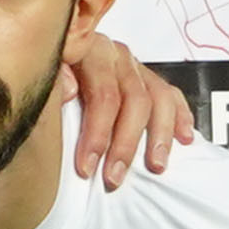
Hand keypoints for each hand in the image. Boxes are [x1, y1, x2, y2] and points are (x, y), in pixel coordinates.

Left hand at [56, 21, 188, 183]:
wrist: (54, 68)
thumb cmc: (48, 84)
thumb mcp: (43, 78)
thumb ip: (54, 81)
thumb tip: (70, 91)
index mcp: (90, 51)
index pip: (102, 95)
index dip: (97, 134)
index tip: (87, 167)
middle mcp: (116, 55)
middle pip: (134, 100)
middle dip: (124, 144)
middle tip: (114, 177)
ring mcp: (135, 66)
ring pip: (158, 98)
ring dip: (159, 136)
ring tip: (155, 166)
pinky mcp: (149, 77)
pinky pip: (171, 95)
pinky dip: (180, 117)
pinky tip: (184, 139)